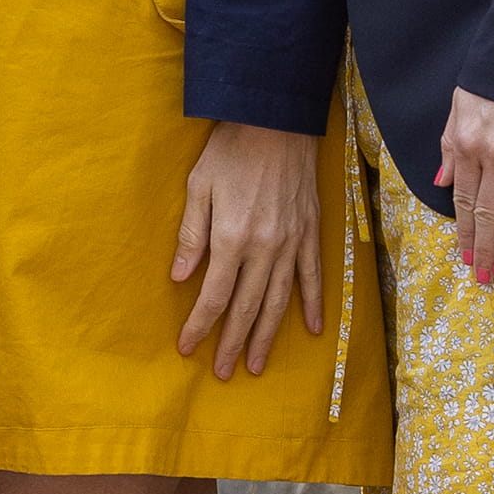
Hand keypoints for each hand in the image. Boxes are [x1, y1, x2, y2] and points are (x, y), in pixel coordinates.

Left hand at [171, 121, 325, 376]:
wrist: (276, 121)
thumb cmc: (230, 151)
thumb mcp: (198, 188)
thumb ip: (191, 235)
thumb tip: (181, 278)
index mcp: (231, 238)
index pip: (212, 296)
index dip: (199, 326)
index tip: (187, 348)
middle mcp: (264, 248)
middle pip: (245, 308)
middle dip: (232, 343)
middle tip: (224, 372)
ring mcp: (291, 243)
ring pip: (278, 301)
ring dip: (267, 335)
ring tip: (256, 364)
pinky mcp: (310, 232)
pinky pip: (312, 276)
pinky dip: (312, 305)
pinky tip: (310, 329)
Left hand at [430, 88, 493, 284]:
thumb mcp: (461, 105)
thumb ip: (449, 144)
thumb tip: (440, 183)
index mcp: (465, 144)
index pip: (462, 199)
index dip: (462, 231)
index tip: (462, 256)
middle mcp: (490, 155)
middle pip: (482, 211)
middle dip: (479, 248)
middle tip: (480, 277)